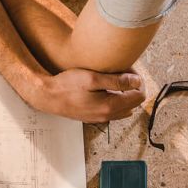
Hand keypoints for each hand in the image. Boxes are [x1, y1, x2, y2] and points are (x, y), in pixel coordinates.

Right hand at [31, 69, 145, 122]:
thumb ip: (116, 81)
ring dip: (125, 94)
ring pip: (125, 107)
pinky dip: (116, 99)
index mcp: (110, 106)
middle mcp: (108, 116)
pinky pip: (114, 110)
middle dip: (133, 86)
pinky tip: (105, 88)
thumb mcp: (92, 78)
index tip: (128, 69)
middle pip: (135, 102)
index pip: (140, 95)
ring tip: (115, 79)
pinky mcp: (94, 117)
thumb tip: (137, 82)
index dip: (138, 80)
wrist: (47, 97)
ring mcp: (101, 118)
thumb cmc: (67, 86)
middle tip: (122, 72)